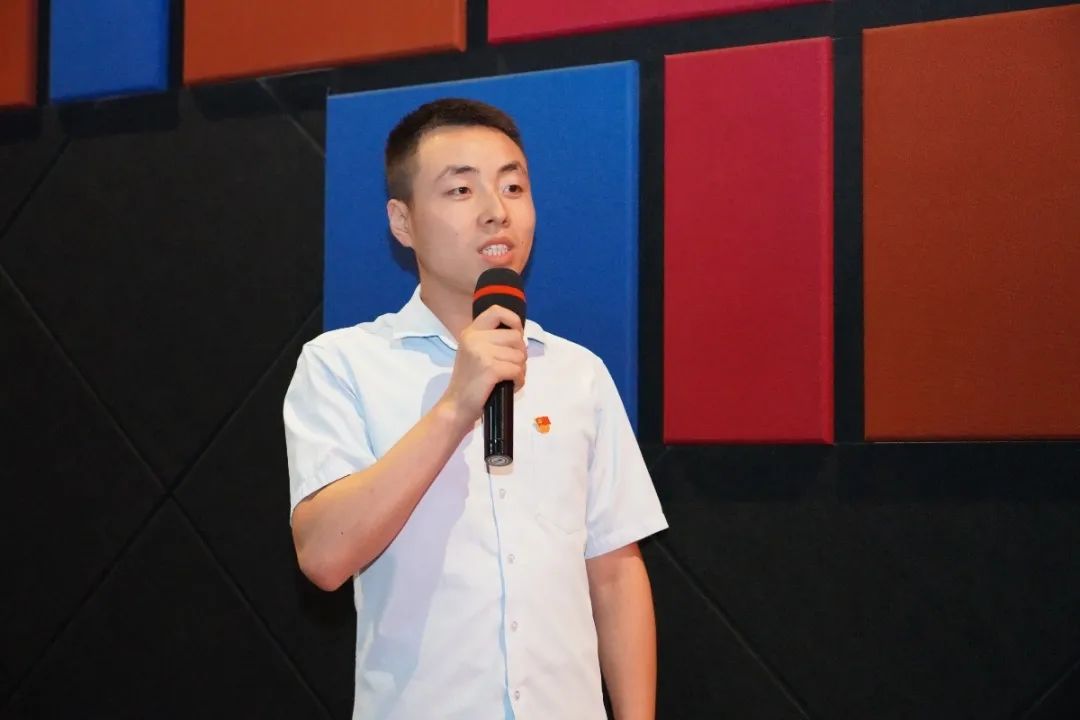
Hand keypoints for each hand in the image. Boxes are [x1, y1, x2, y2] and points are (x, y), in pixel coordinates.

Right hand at [439, 305, 525, 427]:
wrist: (456, 405)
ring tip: (507, 379)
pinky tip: (510, 385)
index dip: (514, 320)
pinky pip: (517, 370)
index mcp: (471, 332)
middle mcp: (474, 338)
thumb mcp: (474, 352)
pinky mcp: (490, 368)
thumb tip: (519, 335)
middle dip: (520, 354)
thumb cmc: (469, 381)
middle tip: (511, 367)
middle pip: (516, 337)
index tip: (516, 335)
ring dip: (519, 370)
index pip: (497, 311)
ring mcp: (482, 352)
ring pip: (519, 356)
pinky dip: (519, 380)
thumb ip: (491, 340)